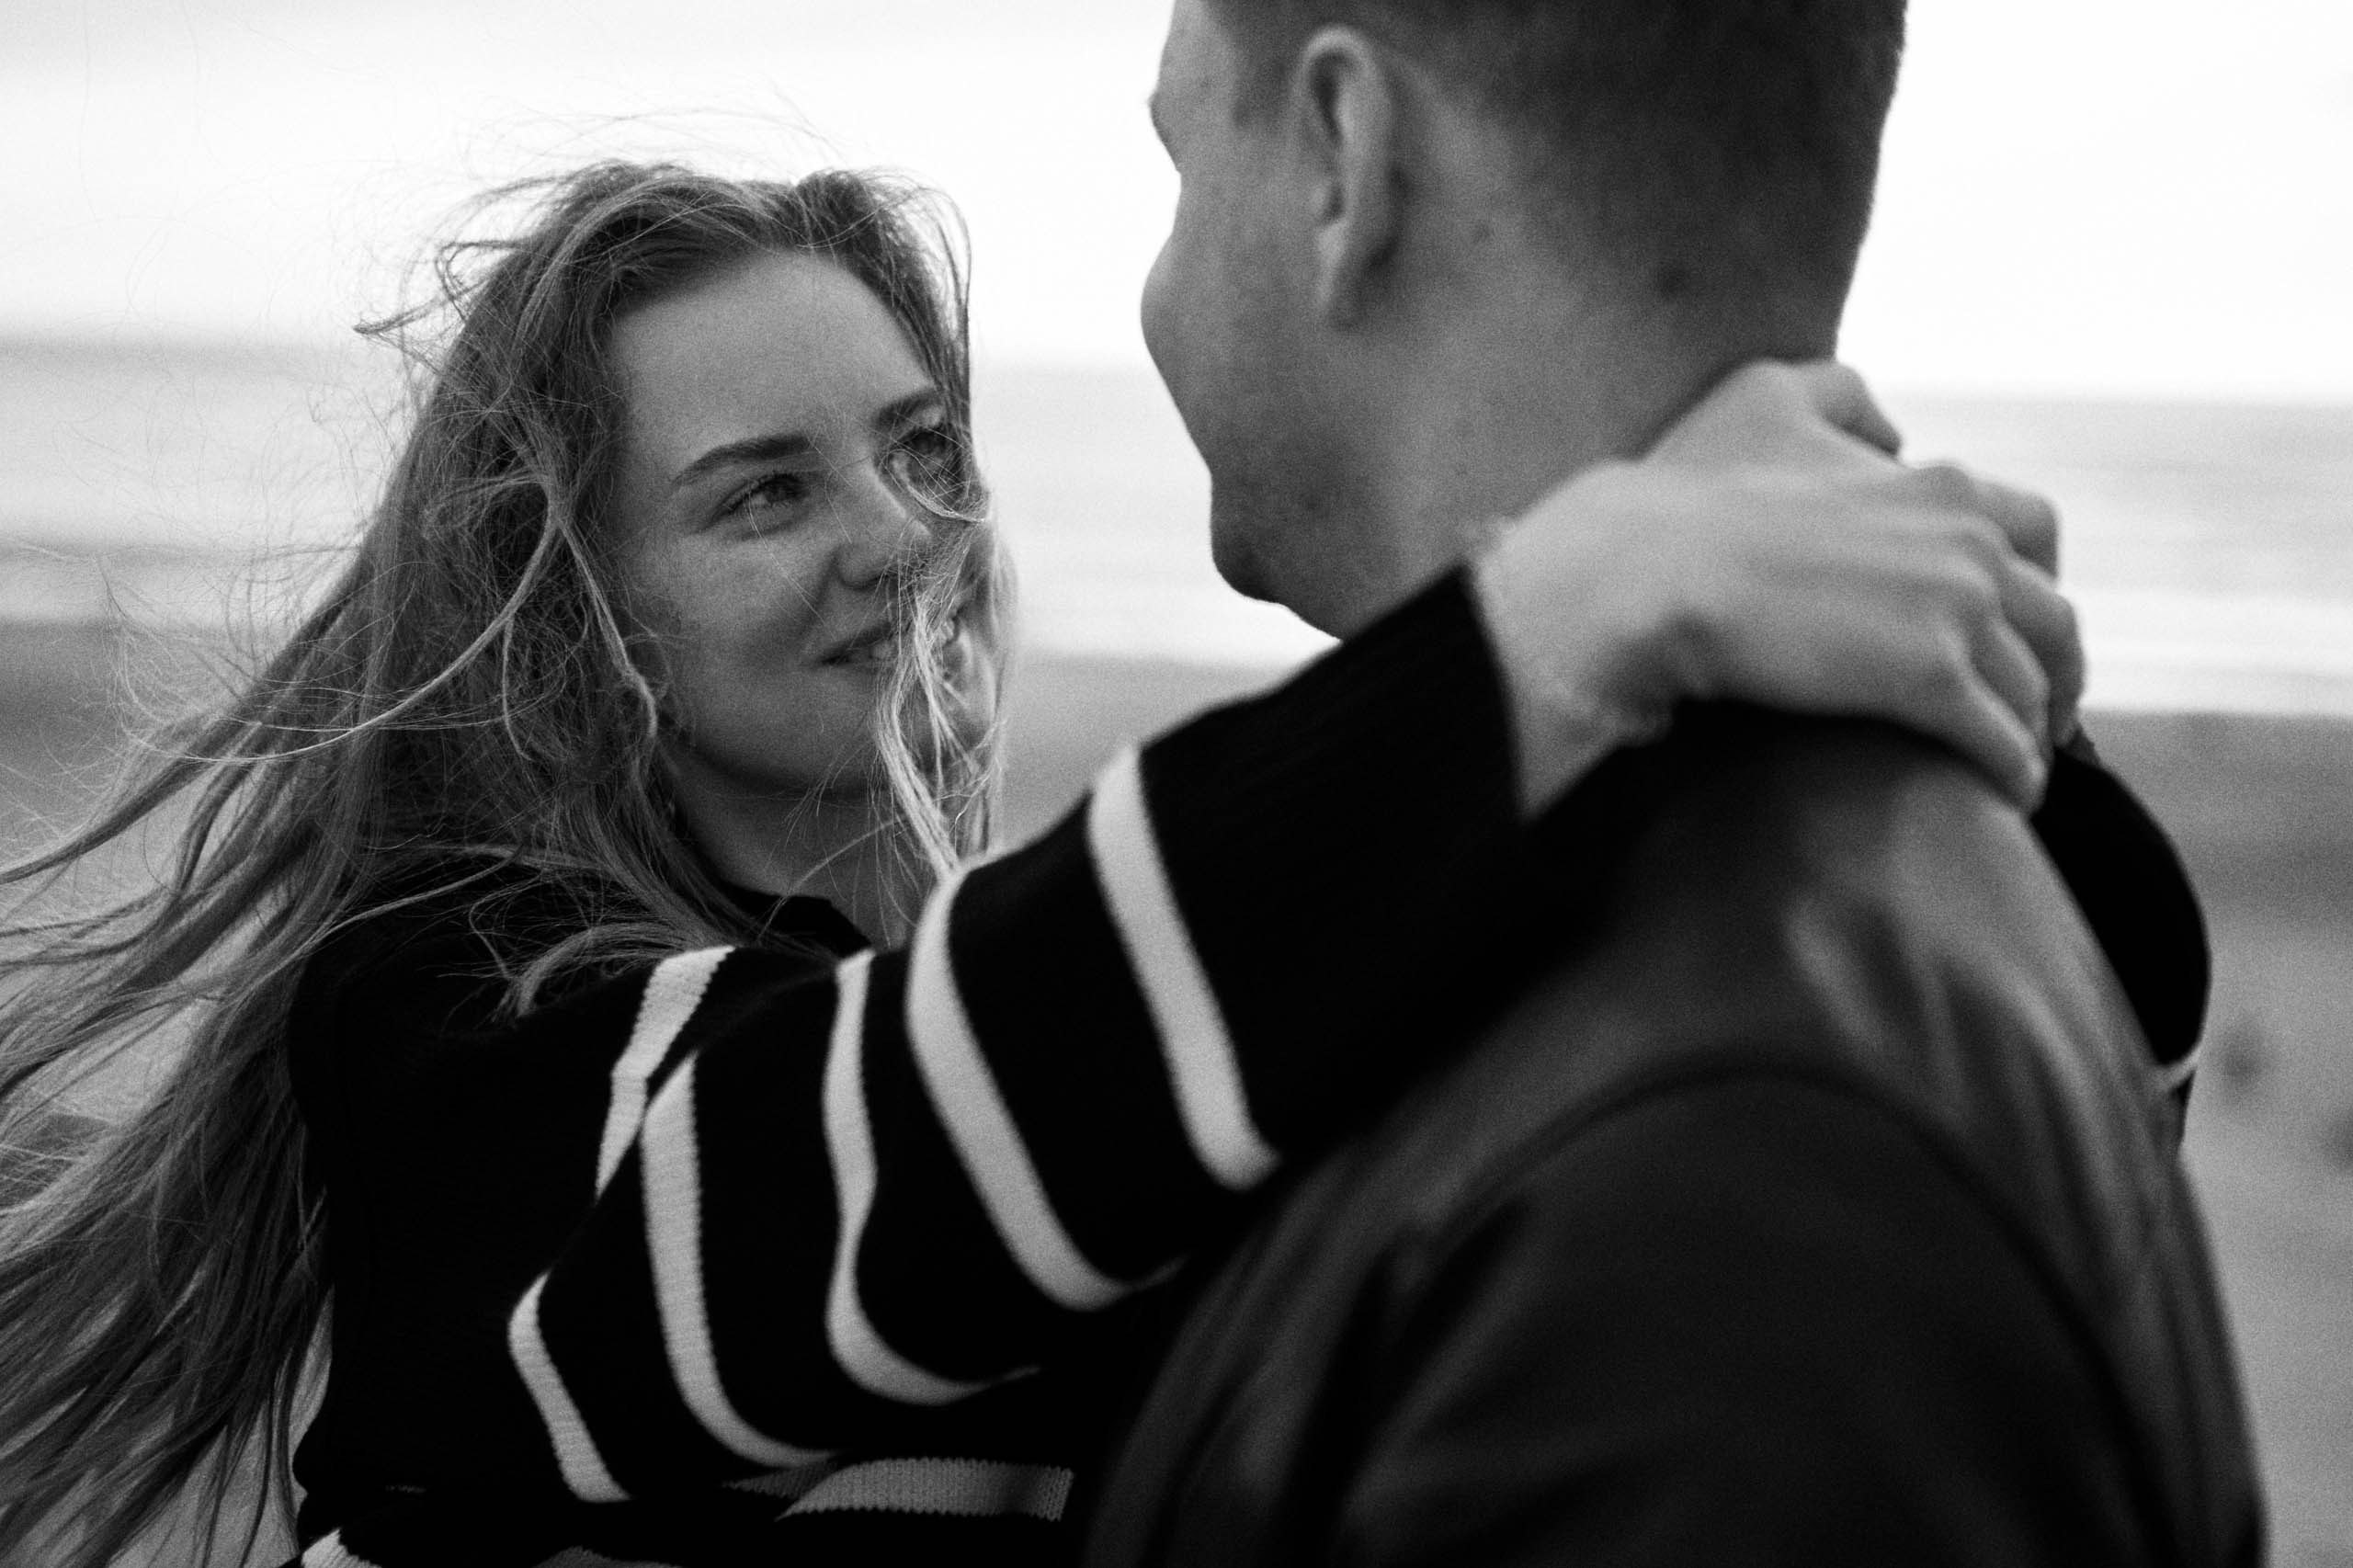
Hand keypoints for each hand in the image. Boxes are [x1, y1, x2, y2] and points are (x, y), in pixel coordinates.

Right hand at [1476, 361, 2082, 813]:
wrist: (1652, 568)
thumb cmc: (1694, 491)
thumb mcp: (1765, 398)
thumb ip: (1839, 396)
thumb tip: (1891, 432)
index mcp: (1941, 487)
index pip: (2034, 533)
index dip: (2035, 586)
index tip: (2017, 628)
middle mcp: (1969, 543)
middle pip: (2053, 620)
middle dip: (2055, 671)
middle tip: (2037, 713)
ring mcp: (1955, 610)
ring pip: (2032, 686)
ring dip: (2033, 731)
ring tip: (2014, 766)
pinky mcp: (1929, 679)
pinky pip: (2000, 741)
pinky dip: (2015, 773)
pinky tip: (2006, 797)